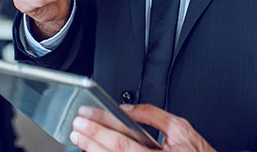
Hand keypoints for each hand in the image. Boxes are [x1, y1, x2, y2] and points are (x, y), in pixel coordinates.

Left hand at [70, 105, 215, 151]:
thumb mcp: (181, 128)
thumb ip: (153, 115)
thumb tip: (127, 109)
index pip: (122, 141)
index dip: (100, 127)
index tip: (85, 116)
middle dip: (90, 138)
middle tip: (76, 126)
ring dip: (93, 151)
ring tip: (80, 139)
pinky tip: (94, 151)